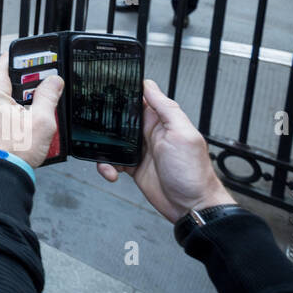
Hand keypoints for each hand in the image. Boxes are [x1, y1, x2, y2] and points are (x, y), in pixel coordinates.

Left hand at [0, 52, 64, 167]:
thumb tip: (54, 81)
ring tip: (27, 115)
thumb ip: (48, 95)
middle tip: (38, 98)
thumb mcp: (42, 121)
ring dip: (12, 100)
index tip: (40, 68)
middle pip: (4, 78)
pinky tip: (15, 124)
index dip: (28, 62)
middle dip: (22, 86)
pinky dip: (2, 110)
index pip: (9, 60)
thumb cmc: (13, 152)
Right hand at [97, 79, 233, 222]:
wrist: (192, 207)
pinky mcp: (134, 167)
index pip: (140, 99)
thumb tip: (150, 85)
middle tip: (98, 128)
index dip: (124, 94)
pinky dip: (107, 165)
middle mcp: (150, 133)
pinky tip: (112, 171)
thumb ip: (166, 109)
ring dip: (104, 147)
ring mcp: (141, 150)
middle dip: (107, 122)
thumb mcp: (182, 135)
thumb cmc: (193, 173)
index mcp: (162, 121)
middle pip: (121, 119)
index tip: (107, 92)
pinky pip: (113, 160)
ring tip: (107, 156)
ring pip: (113, 140)